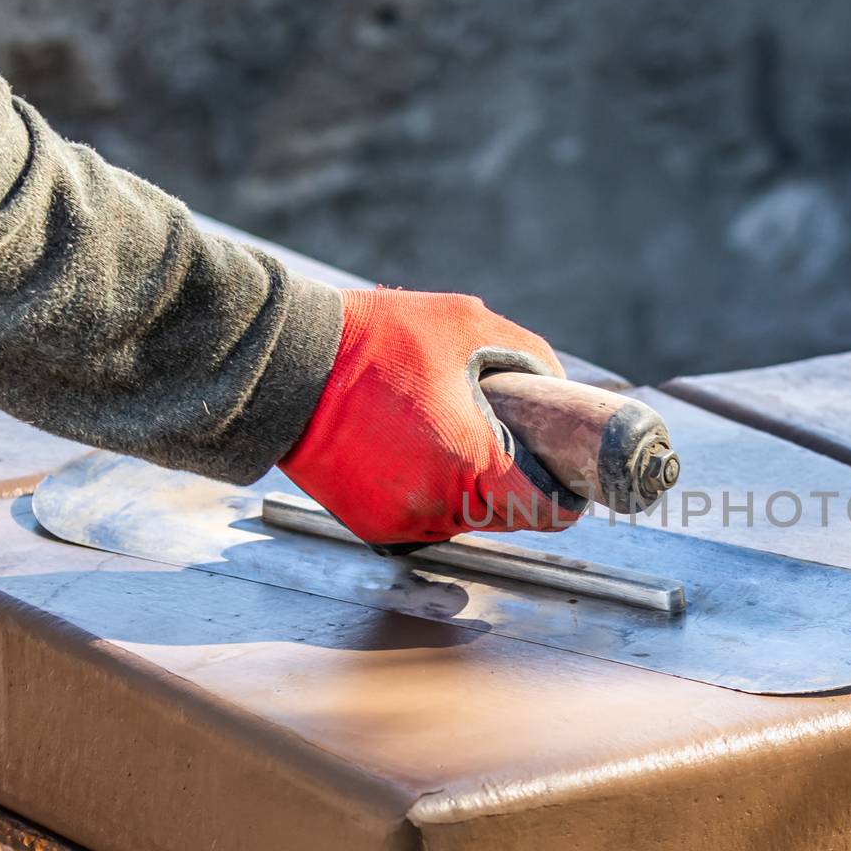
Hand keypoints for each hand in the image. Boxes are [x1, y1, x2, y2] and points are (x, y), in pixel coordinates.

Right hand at [279, 288, 580, 543]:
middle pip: (507, 517)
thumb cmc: (376, 338)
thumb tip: (557, 386)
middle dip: (513, 484)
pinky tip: (415, 452)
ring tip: (449, 437)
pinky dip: (430, 494)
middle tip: (503, 439)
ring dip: (470, 491)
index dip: (563, 492)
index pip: (545, 510)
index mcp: (469, 461)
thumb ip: (528, 354)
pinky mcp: (371, 526)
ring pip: (465, 521)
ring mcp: (401, 521)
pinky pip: (424, 519)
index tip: (566, 474)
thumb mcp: (466, 324)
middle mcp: (436, 504)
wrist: (284, 363)